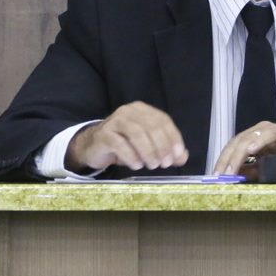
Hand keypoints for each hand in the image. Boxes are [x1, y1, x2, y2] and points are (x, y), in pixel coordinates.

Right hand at [65, 102, 187, 171]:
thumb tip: (182, 157)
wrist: (93, 146)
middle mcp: (129, 111)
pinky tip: (137, 165)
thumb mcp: (147, 147)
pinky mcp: (104, 134)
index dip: (173, 137)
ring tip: (152, 165)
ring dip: (148, 151)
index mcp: (142, 110)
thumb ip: (165, 150)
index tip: (177, 155)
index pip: (163, 120)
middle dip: (161, 146)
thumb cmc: (124, 145)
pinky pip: (119, 143)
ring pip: (136, 133)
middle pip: (151, 126)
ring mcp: (115, 121)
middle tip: (164, 163)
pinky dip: (131, 155)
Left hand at [212, 122, 275, 177]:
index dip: (222, 161)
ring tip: (232, 168)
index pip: (231, 149)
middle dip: (226, 160)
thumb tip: (235, 176)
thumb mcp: (264, 167)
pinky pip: (268, 135)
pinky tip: (252, 150)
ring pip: (247, 139)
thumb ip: (250, 170)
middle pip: (235, 143)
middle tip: (221, 175)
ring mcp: (267, 130)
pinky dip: (259, 141)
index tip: (215, 176)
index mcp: (250, 139)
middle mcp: (256, 132)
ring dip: (238, 155)